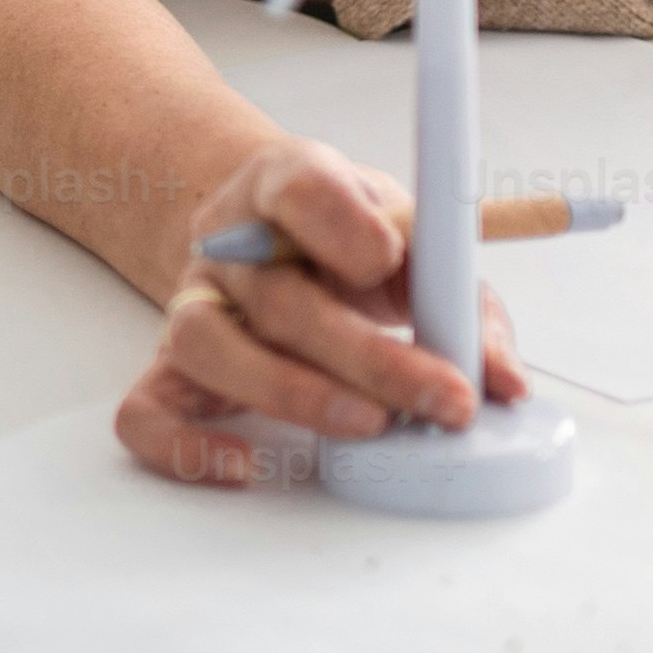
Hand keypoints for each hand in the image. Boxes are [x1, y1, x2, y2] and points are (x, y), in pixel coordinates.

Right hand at [112, 138, 522, 489]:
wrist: (271, 236)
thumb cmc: (355, 244)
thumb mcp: (417, 247)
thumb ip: (464, 306)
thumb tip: (506, 385)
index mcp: (287, 184)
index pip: (298, 187)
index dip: (339, 223)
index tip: (388, 256)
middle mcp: (228, 242)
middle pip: (277, 295)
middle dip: (369, 356)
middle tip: (446, 397)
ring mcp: (192, 303)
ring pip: (207, 344)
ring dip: (291, 393)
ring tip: (369, 427)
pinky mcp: (170, 369)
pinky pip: (146, 410)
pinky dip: (184, 447)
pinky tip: (248, 468)